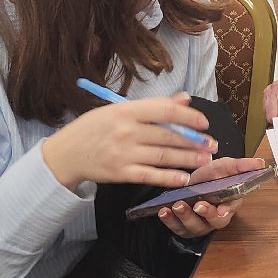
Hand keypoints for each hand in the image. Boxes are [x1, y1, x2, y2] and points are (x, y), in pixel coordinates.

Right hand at [41, 91, 216, 191]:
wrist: (66, 153)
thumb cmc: (94, 128)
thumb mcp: (118, 109)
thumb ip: (153, 105)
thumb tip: (184, 99)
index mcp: (126, 111)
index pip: (165, 111)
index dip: (189, 117)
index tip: (204, 122)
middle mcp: (126, 131)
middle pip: (168, 136)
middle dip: (194, 141)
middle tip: (211, 144)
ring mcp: (123, 154)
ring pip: (163, 157)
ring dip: (188, 159)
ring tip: (205, 160)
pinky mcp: (120, 174)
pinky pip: (150, 176)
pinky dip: (169, 178)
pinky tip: (184, 178)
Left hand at [157, 156, 266, 238]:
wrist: (187, 184)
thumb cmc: (208, 178)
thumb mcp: (222, 167)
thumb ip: (239, 166)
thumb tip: (260, 163)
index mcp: (229, 203)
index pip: (232, 208)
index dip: (228, 210)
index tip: (223, 208)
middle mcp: (215, 217)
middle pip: (215, 221)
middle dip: (207, 214)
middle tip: (198, 205)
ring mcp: (199, 224)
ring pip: (195, 226)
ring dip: (186, 216)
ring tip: (177, 205)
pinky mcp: (183, 228)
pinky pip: (176, 228)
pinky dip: (169, 220)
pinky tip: (164, 211)